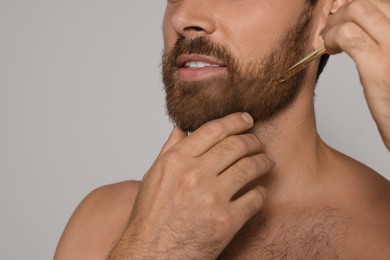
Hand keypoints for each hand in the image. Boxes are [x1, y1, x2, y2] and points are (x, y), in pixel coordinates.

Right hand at [107, 113, 274, 258]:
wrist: (152, 254)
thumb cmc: (151, 217)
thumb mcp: (154, 177)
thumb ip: (170, 149)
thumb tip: (181, 129)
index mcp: (176, 161)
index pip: (213, 129)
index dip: (235, 121)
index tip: (246, 120)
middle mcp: (194, 175)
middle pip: (236, 146)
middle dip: (253, 140)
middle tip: (258, 143)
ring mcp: (211, 198)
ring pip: (249, 167)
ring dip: (263, 161)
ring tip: (267, 161)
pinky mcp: (226, 221)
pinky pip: (255, 198)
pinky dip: (261, 192)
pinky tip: (260, 191)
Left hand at [323, 0, 389, 150]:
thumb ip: (385, 42)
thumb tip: (361, 27)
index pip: (383, 3)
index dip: (358, 5)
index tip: (344, 17)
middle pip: (369, 2)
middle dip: (343, 10)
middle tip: (332, 29)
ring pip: (357, 10)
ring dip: (335, 23)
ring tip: (329, 40)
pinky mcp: (378, 66)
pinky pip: (347, 35)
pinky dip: (332, 37)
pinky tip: (330, 49)